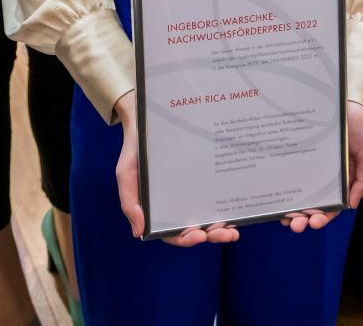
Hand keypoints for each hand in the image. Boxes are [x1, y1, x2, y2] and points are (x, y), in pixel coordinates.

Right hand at [114, 91, 237, 246]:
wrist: (146, 124)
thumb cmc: (135, 152)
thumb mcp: (126, 175)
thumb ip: (129, 203)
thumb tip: (139, 234)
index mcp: (158, 211)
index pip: (171, 233)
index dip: (185, 239)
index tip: (199, 235)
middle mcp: (176, 206)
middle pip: (195, 229)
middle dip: (211, 235)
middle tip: (226, 234)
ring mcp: (191, 193)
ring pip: (208, 217)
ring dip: (221, 228)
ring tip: (233, 231)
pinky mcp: (201, 180)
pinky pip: (215, 197)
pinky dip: (225, 208)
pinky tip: (236, 212)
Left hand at [280, 100, 362, 232]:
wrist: (343, 100)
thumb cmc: (358, 127)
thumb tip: (351, 205)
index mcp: (341, 181)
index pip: (331, 206)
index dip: (323, 217)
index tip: (314, 222)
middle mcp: (322, 177)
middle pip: (311, 204)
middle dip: (303, 219)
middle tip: (295, 225)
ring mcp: (307, 167)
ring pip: (297, 193)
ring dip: (291, 209)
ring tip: (284, 217)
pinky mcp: (296, 154)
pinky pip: (287, 173)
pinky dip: (282, 187)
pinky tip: (276, 195)